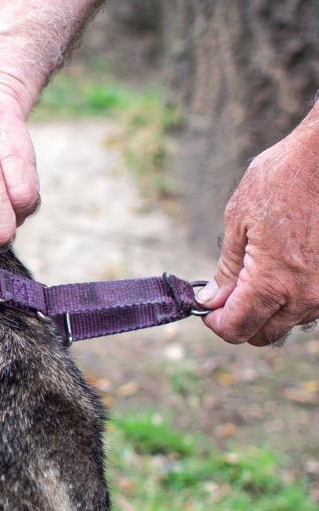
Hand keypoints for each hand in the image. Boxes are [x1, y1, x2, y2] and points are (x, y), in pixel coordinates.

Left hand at [197, 115, 318, 345]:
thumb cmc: (281, 180)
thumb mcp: (238, 219)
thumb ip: (226, 268)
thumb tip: (211, 300)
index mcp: (273, 282)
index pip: (237, 328)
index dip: (215, 324)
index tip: (205, 308)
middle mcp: (305, 295)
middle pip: (262, 334)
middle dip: (238, 321)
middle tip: (223, 294)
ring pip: (287, 322)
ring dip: (265, 310)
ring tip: (251, 273)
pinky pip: (308, 305)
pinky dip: (287, 297)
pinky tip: (277, 269)